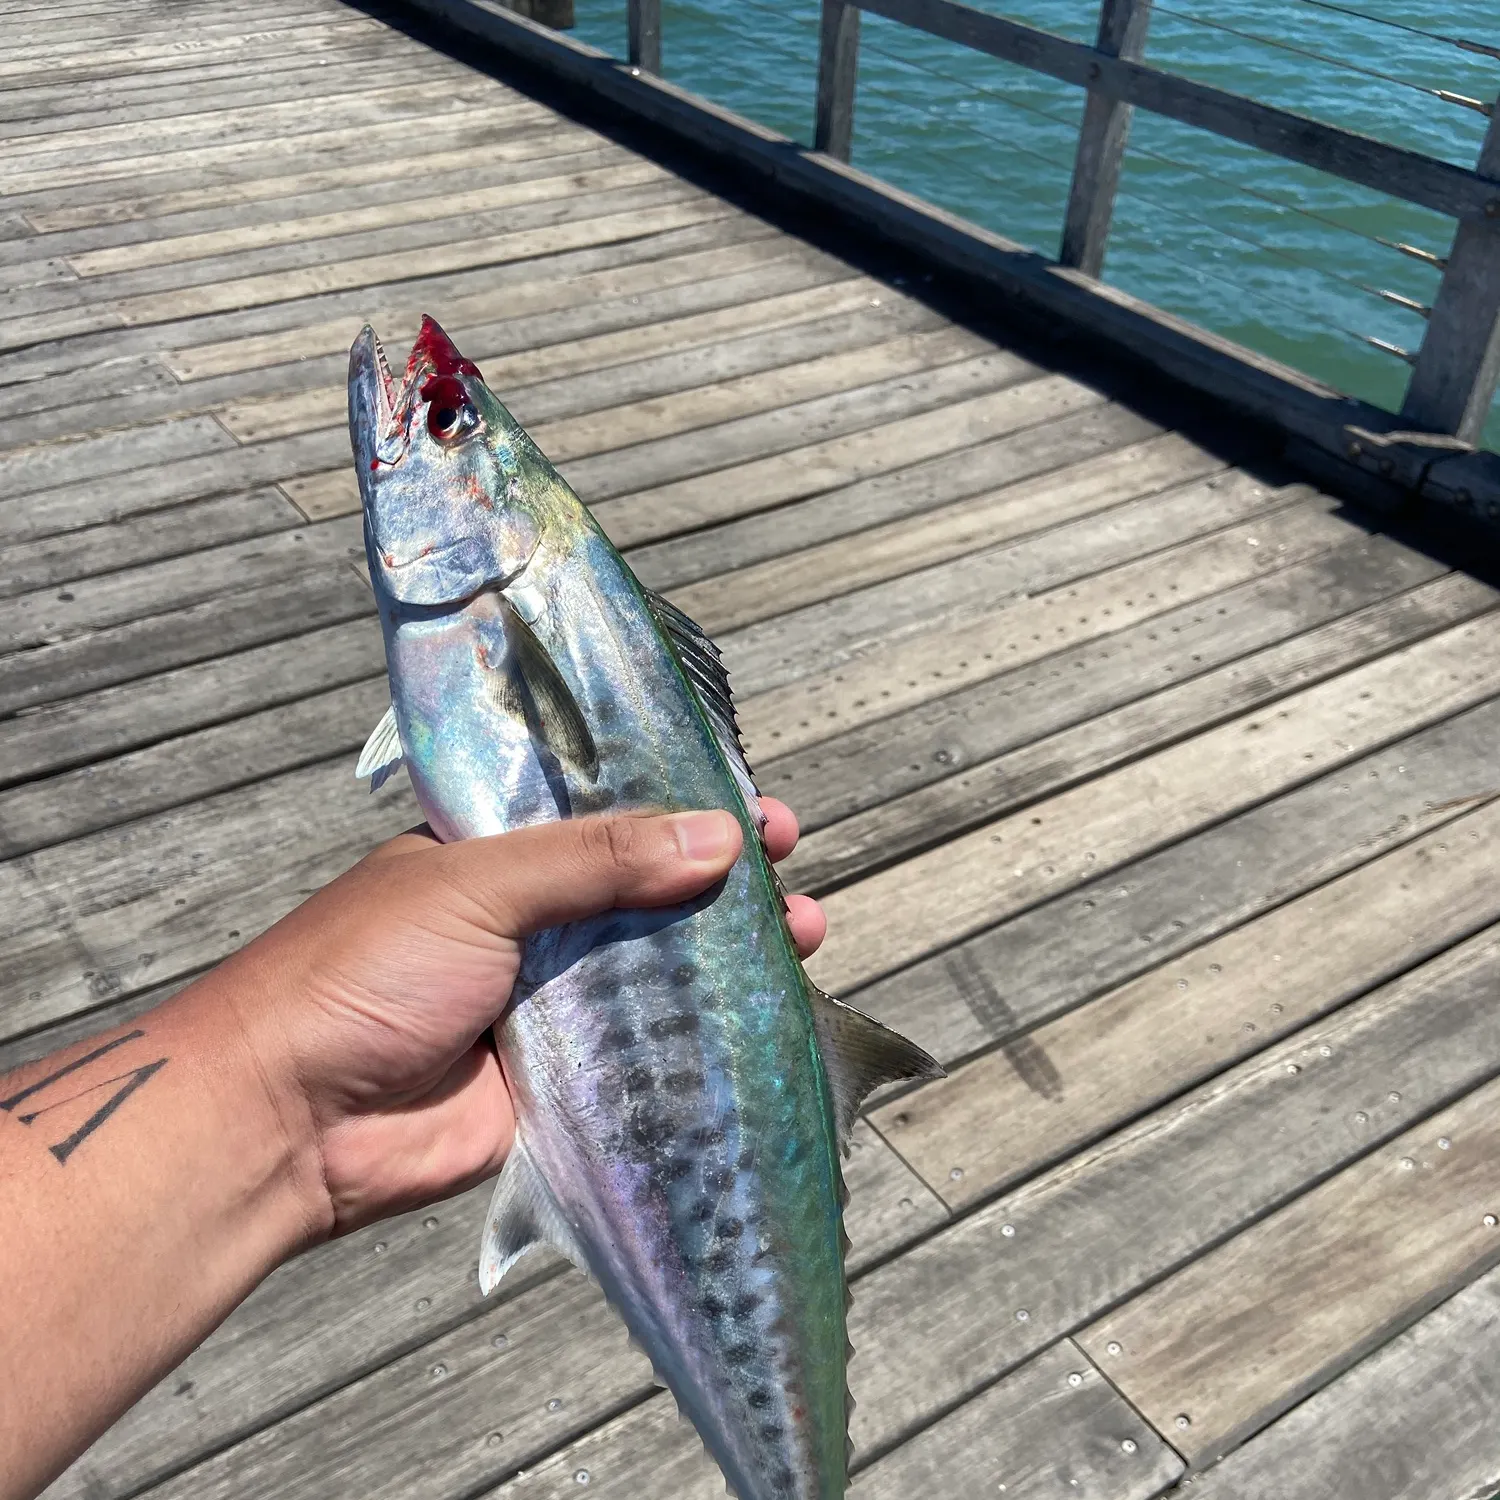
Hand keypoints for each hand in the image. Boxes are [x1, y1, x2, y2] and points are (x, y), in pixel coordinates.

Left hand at [209, 800, 824, 1238]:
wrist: (289, 1122)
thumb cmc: (362, 973)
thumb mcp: (477, 885)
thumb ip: (597, 860)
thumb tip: (719, 836)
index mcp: (499, 855)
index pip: (608, 813)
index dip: (681, 804)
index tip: (752, 803)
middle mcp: (531, 921)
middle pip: (648, 890)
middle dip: (722, 879)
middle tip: (790, 864)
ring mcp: (550, 1001)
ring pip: (659, 970)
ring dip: (729, 955)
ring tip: (802, 935)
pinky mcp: (563, 1077)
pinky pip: (648, 1052)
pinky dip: (704, 1038)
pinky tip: (769, 1019)